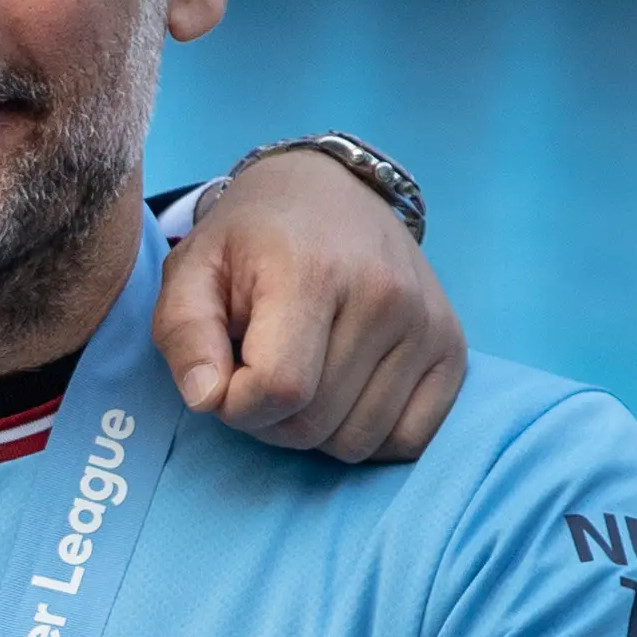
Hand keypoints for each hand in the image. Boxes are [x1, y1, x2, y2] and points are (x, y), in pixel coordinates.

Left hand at [155, 148, 465, 461]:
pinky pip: (408, 441)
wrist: (328, 193)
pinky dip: (367, 434)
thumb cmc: (250, 241)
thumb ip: (184, 334)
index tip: (224, 376)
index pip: (279, 388)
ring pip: (357, 442)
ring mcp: (427, 325)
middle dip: (268, 418)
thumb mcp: (191, 271)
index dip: (237, 404)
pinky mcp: (452, 349)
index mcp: (314, 272)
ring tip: (300, 374)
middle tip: (257, 370)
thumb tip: (206, 398)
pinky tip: (343, 391)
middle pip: (313, 424)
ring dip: (314, 430)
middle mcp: (386, 297)